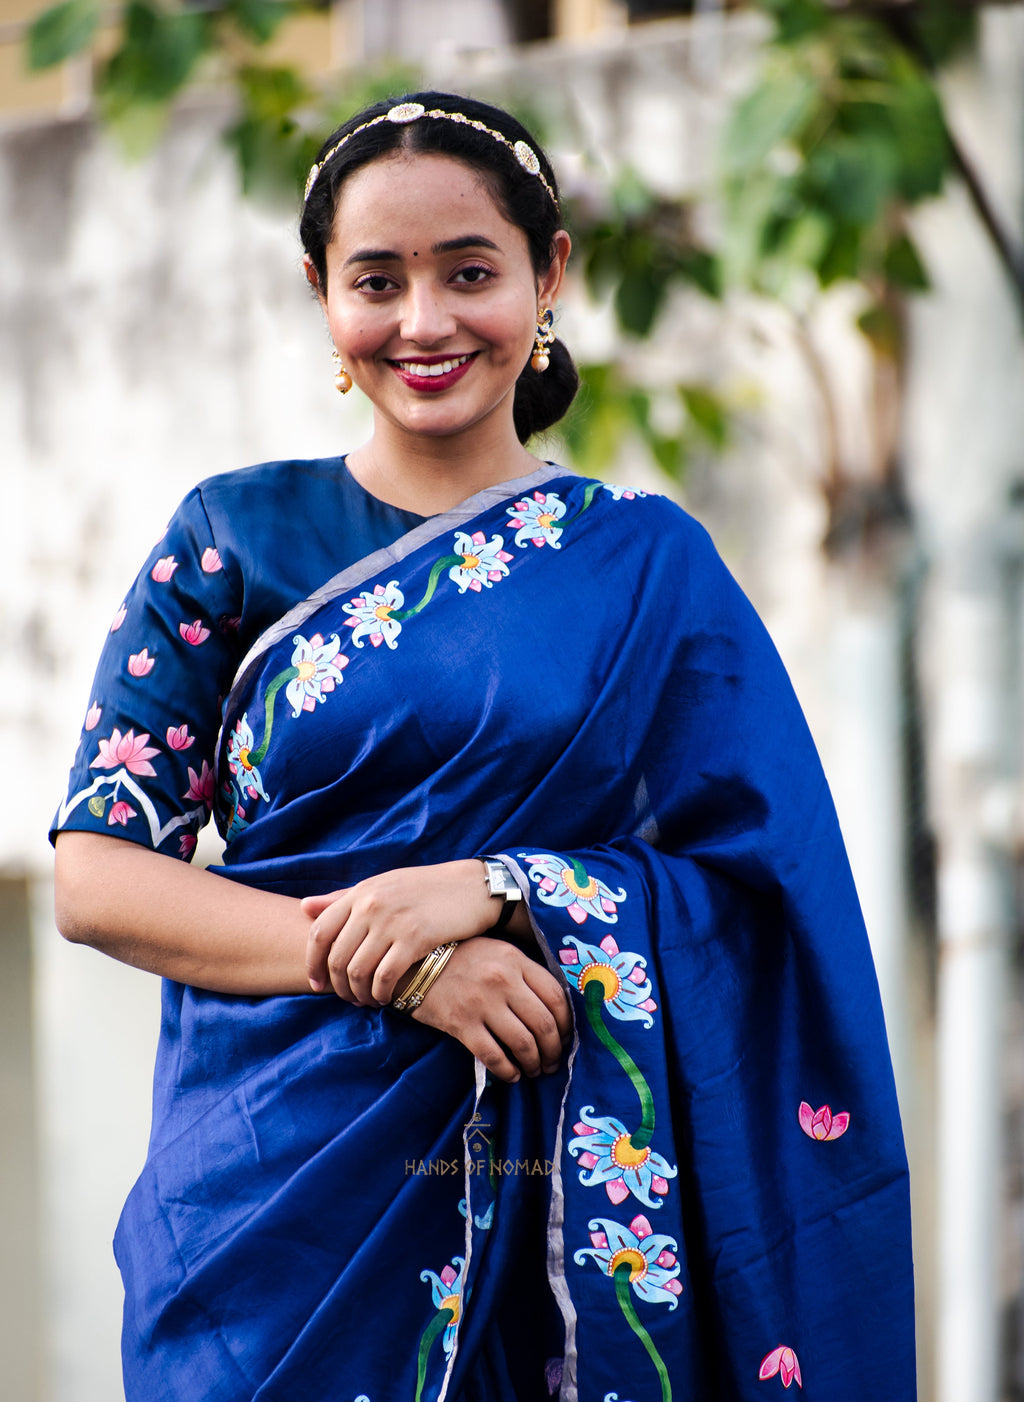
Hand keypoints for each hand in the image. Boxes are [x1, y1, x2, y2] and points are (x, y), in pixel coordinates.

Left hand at [301, 859, 500, 1005]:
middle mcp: (371, 905)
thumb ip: (342, 898)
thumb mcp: (381, 886)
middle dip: (337, 987)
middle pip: (336, 958)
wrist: (471, 887)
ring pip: (357, 971)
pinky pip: (385, 977)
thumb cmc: (424, 889)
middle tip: (347, 999)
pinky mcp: (415, 938)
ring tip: (368, 1000)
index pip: (319, 933)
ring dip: (359, 994)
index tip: (316, 984)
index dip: (312, 964)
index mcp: (360, 892)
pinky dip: (381, 994)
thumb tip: (303, 906)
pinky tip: (386, 998)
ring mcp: (392, 921)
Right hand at [410, 937, 571, 1083]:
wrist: (412, 962)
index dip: (567, 1023)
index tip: (566, 1037)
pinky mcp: (461, 1023)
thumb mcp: (496, 952)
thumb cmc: (460, 957)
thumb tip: (552, 1007)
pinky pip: (494, 1056)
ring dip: (534, 1063)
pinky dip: (508, 1071)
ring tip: (534, 1070)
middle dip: (554, 1050)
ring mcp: (482, 1003)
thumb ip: (523, 972)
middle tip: (554, 1063)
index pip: (556, 996)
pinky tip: (511, 1075)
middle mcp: (503, 980)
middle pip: (543, 1024)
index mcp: (515, 960)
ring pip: (523, 1043)